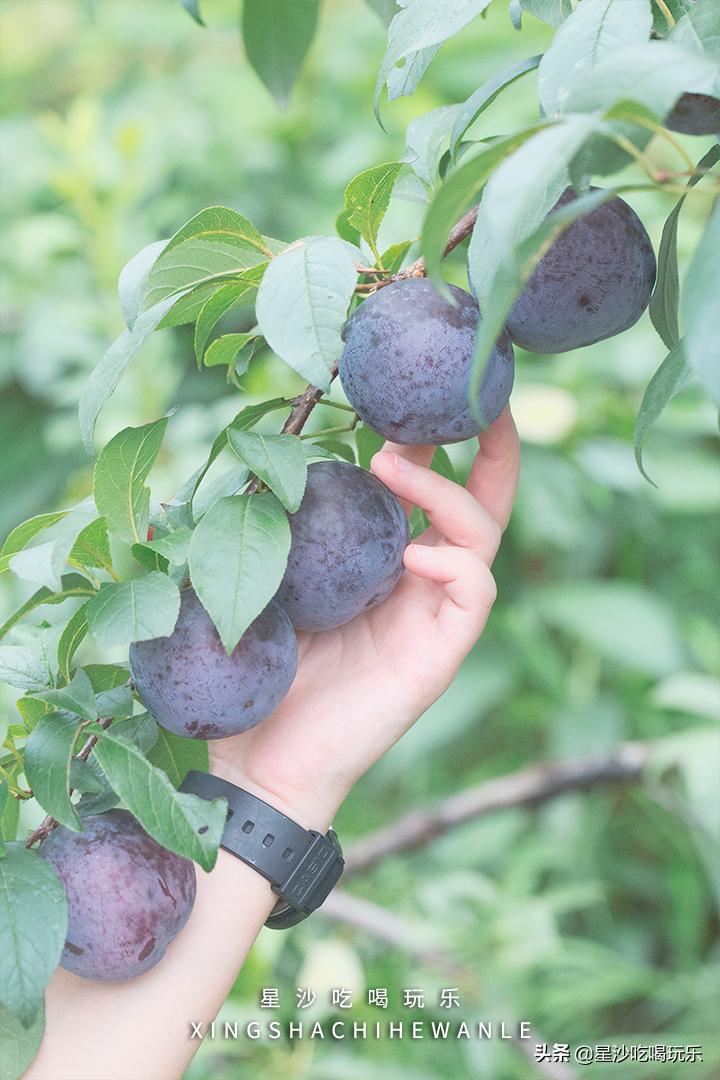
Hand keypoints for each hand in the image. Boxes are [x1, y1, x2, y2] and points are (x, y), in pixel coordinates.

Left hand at [209, 409, 519, 828]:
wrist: (256, 762)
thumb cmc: (256, 671)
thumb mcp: (264, 581)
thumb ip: (279, 527)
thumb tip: (255, 456)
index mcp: (383, 561)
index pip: (432, 487)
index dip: (444, 437)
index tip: (426, 388)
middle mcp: (418, 581)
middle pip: (481, 501)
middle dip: (488, 446)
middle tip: (466, 399)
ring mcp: (432, 616)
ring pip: (482, 535)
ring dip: (447, 491)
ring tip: (391, 465)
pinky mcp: (438, 655)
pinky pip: (475, 593)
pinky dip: (454, 561)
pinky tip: (412, 553)